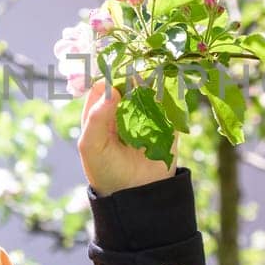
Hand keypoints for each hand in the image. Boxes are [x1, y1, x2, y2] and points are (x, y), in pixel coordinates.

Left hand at [78, 78, 175, 197]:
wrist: (138, 195)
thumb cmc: (106, 171)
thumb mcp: (91, 146)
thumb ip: (95, 118)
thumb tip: (111, 90)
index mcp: (100, 111)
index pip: (103, 83)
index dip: (110, 75)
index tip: (119, 71)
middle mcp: (122, 108)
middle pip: (129, 81)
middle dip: (135, 72)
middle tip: (142, 69)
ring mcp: (145, 113)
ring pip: (151, 87)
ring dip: (155, 79)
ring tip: (158, 75)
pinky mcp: (167, 121)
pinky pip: (171, 103)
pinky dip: (173, 93)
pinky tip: (173, 88)